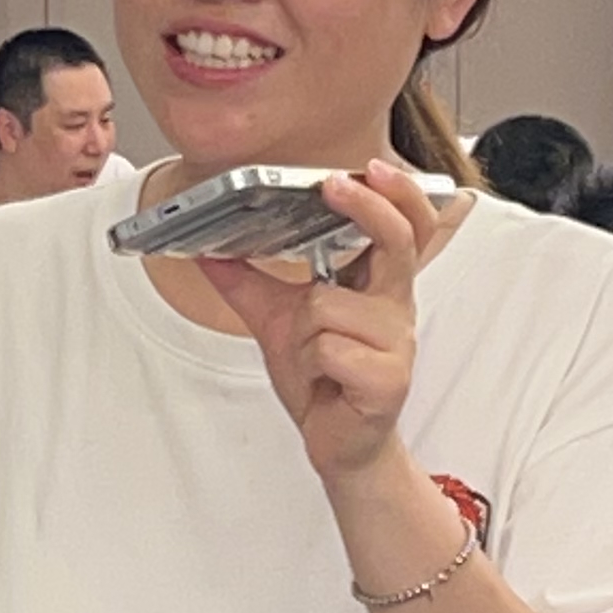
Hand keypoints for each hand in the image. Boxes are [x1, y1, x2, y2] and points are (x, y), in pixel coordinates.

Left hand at [197, 161, 468, 483]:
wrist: (341, 445)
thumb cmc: (325, 380)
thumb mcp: (277, 322)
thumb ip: (247, 284)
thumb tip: (209, 250)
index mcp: (377, 287)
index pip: (403, 228)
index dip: (393, 195)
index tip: (368, 168)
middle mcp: (395, 308)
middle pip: (396, 240)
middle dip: (366, 208)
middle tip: (335, 186)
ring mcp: (397, 343)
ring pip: (328, 306)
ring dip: (303, 334)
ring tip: (313, 358)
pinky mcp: (390, 379)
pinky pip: (331, 349)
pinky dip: (313, 365)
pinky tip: (327, 381)